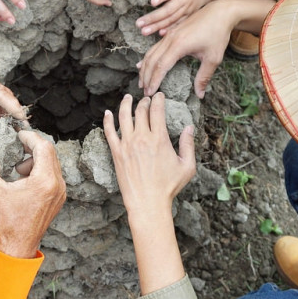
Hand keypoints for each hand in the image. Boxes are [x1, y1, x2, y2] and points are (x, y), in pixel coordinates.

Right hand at [0, 130, 65, 257]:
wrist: (18, 247)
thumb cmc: (6, 222)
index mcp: (45, 181)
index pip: (44, 146)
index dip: (30, 137)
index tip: (17, 135)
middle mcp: (57, 185)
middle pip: (50, 153)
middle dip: (32, 147)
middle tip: (16, 146)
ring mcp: (60, 193)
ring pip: (52, 164)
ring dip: (35, 159)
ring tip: (17, 169)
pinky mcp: (57, 199)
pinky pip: (52, 175)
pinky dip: (39, 171)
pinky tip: (23, 180)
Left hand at [103, 94, 194, 219]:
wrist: (147, 202)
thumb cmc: (168, 187)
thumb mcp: (187, 167)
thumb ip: (189, 145)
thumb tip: (190, 128)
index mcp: (160, 139)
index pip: (157, 111)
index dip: (158, 100)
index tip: (159, 95)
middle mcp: (142, 138)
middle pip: (141, 111)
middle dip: (144, 101)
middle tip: (146, 98)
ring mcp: (127, 145)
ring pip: (124, 117)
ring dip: (126, 104)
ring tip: (128, 98)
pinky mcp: (116, 153)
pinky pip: (109, 132)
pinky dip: (107, 120)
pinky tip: (108, 113)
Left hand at [136, 0, 221, 35]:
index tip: (152, 1)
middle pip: (168, 9)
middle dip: (153, 17)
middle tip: (139, 24)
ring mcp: (187, 9)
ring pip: (172, 19)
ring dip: (158, 26)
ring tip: (144, 31)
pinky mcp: (189, 16)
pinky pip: (179, 24)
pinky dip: (170, 30)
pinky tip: (160, 34)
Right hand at [137, 0, 234, 97]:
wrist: (220, 12)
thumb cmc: (218, 34)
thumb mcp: (213, 58)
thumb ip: (204, 77)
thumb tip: (200, 95)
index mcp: (179, 45)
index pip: (161, 66)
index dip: (154, 81)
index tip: (151, 93)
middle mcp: (170, 39)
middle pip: (151, 60)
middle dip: (146, 77)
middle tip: (145, 92)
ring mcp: (169, 35)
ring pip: (150, 53)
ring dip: (144, 68)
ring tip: (142, 82)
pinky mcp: (170, 33)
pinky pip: (154, 47)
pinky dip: (148, 59)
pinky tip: (143, 65)